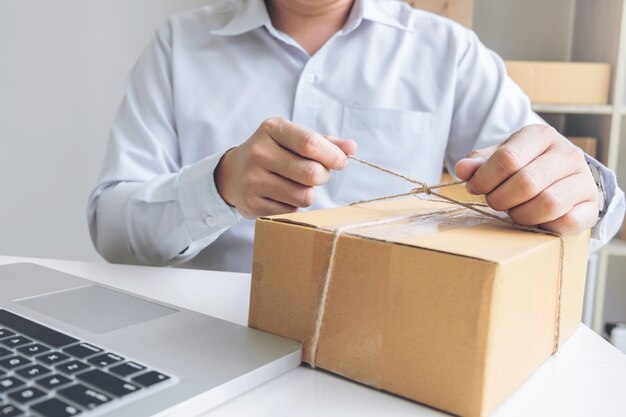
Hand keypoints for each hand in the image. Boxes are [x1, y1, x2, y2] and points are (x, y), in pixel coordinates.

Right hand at [215, 117, 356, 217]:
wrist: (234, 173)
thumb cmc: (274, 152)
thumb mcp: (293, 139)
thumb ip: (324, 142)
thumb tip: (351, 148)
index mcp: (271, 129)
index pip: (310, 143)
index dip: (333, 156)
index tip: (341, 162)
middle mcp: (258, 153)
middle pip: (311, 173)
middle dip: (323, 176)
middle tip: (318, 174)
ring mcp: (252, 180)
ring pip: (304, 196)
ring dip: (309, 193)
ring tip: (297, 184)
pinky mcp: (252, 205)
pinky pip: (291, 211)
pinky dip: (294, 205)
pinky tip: (282, 196)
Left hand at [455, 124, 598, 233]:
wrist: (561, 175)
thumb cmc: (525, 164)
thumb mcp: (500, 156)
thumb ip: (480, 162)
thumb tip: (462, 169)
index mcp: (541, 136)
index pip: (508, 158)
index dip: (485, 179)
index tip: (475, 188)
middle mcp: (567, 154)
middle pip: (526, 183)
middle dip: (500, 199)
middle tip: (495, 202)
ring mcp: (584, 180)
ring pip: (548, 204)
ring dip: (521, 215)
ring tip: (513, 212)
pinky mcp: (592, 206)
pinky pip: (567, 222)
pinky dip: (545, 226)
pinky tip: (535, 220)